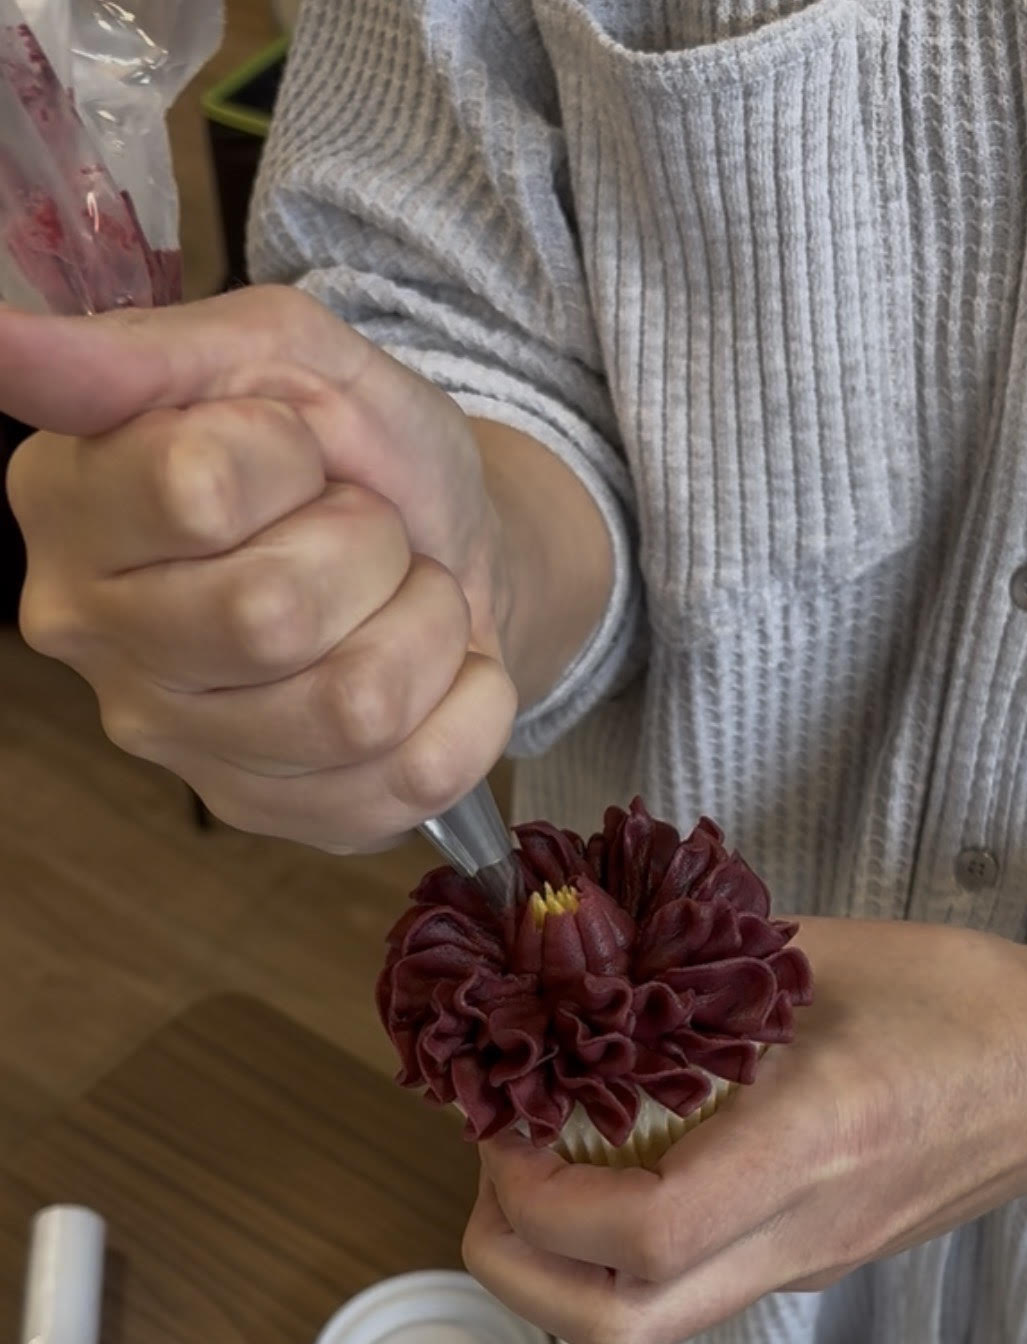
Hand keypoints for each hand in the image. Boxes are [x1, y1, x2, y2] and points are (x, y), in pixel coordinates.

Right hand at [1, 288, 608, 849]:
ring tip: (401, 597)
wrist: (453, 546)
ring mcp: (184, 750)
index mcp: (69, 507)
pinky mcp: (285, 818)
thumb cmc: (350, 451)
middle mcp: (96, 641)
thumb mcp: (274, 356)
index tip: (295, 450)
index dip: (288, 456)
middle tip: (363, 532)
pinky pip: (417, 774)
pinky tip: (436, 671)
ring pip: (354, 705)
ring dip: (423, 625)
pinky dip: (467, 703)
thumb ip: (144, 352)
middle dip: (366, 548)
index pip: (196, 492)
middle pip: (270, 616)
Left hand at [463, 916, 1026, 1343]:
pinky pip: (683, 1295)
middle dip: (518, 1271)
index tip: (505, 1122)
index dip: (540, 1195)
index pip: (645, 1233)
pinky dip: (612, 1259)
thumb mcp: (822, 955)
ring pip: (644, 1332)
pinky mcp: (804, 1270)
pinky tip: (610, 1172)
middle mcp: (800, 1234)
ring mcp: (803, 1266)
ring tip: (537, 1177)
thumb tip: (571, 951)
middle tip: (494, 1178)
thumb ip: (691, 962)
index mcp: (811, 1147)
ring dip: (557, 1275)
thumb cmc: (961, 1004)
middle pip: (620, 1333)